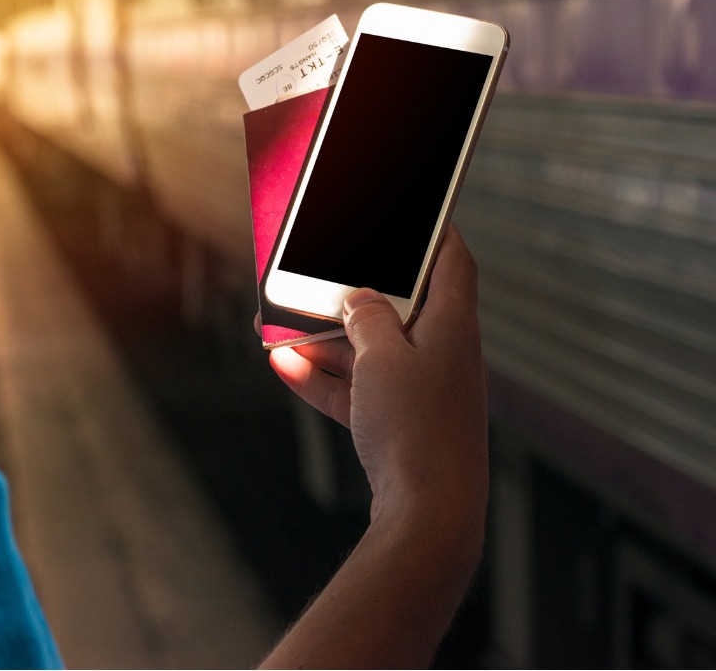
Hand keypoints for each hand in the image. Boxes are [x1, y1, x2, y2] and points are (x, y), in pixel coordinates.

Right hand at [269, 224, 488, 531]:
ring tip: (275, 327)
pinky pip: (356, 389)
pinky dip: (323, 377)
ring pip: (368, 350)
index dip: (435, 232)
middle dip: (348, 294)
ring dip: (323, 339)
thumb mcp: (381, 356)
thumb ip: (367, 317)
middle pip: (395, 307)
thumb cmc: (415, 428)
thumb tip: (359, 300)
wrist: (428, 516)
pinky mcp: (400, 424)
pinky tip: (284, 366)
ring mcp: (421, 391)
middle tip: (315, 275)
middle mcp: (442, 354)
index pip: (452, 262)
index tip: (415, 213)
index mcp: (452, 326)